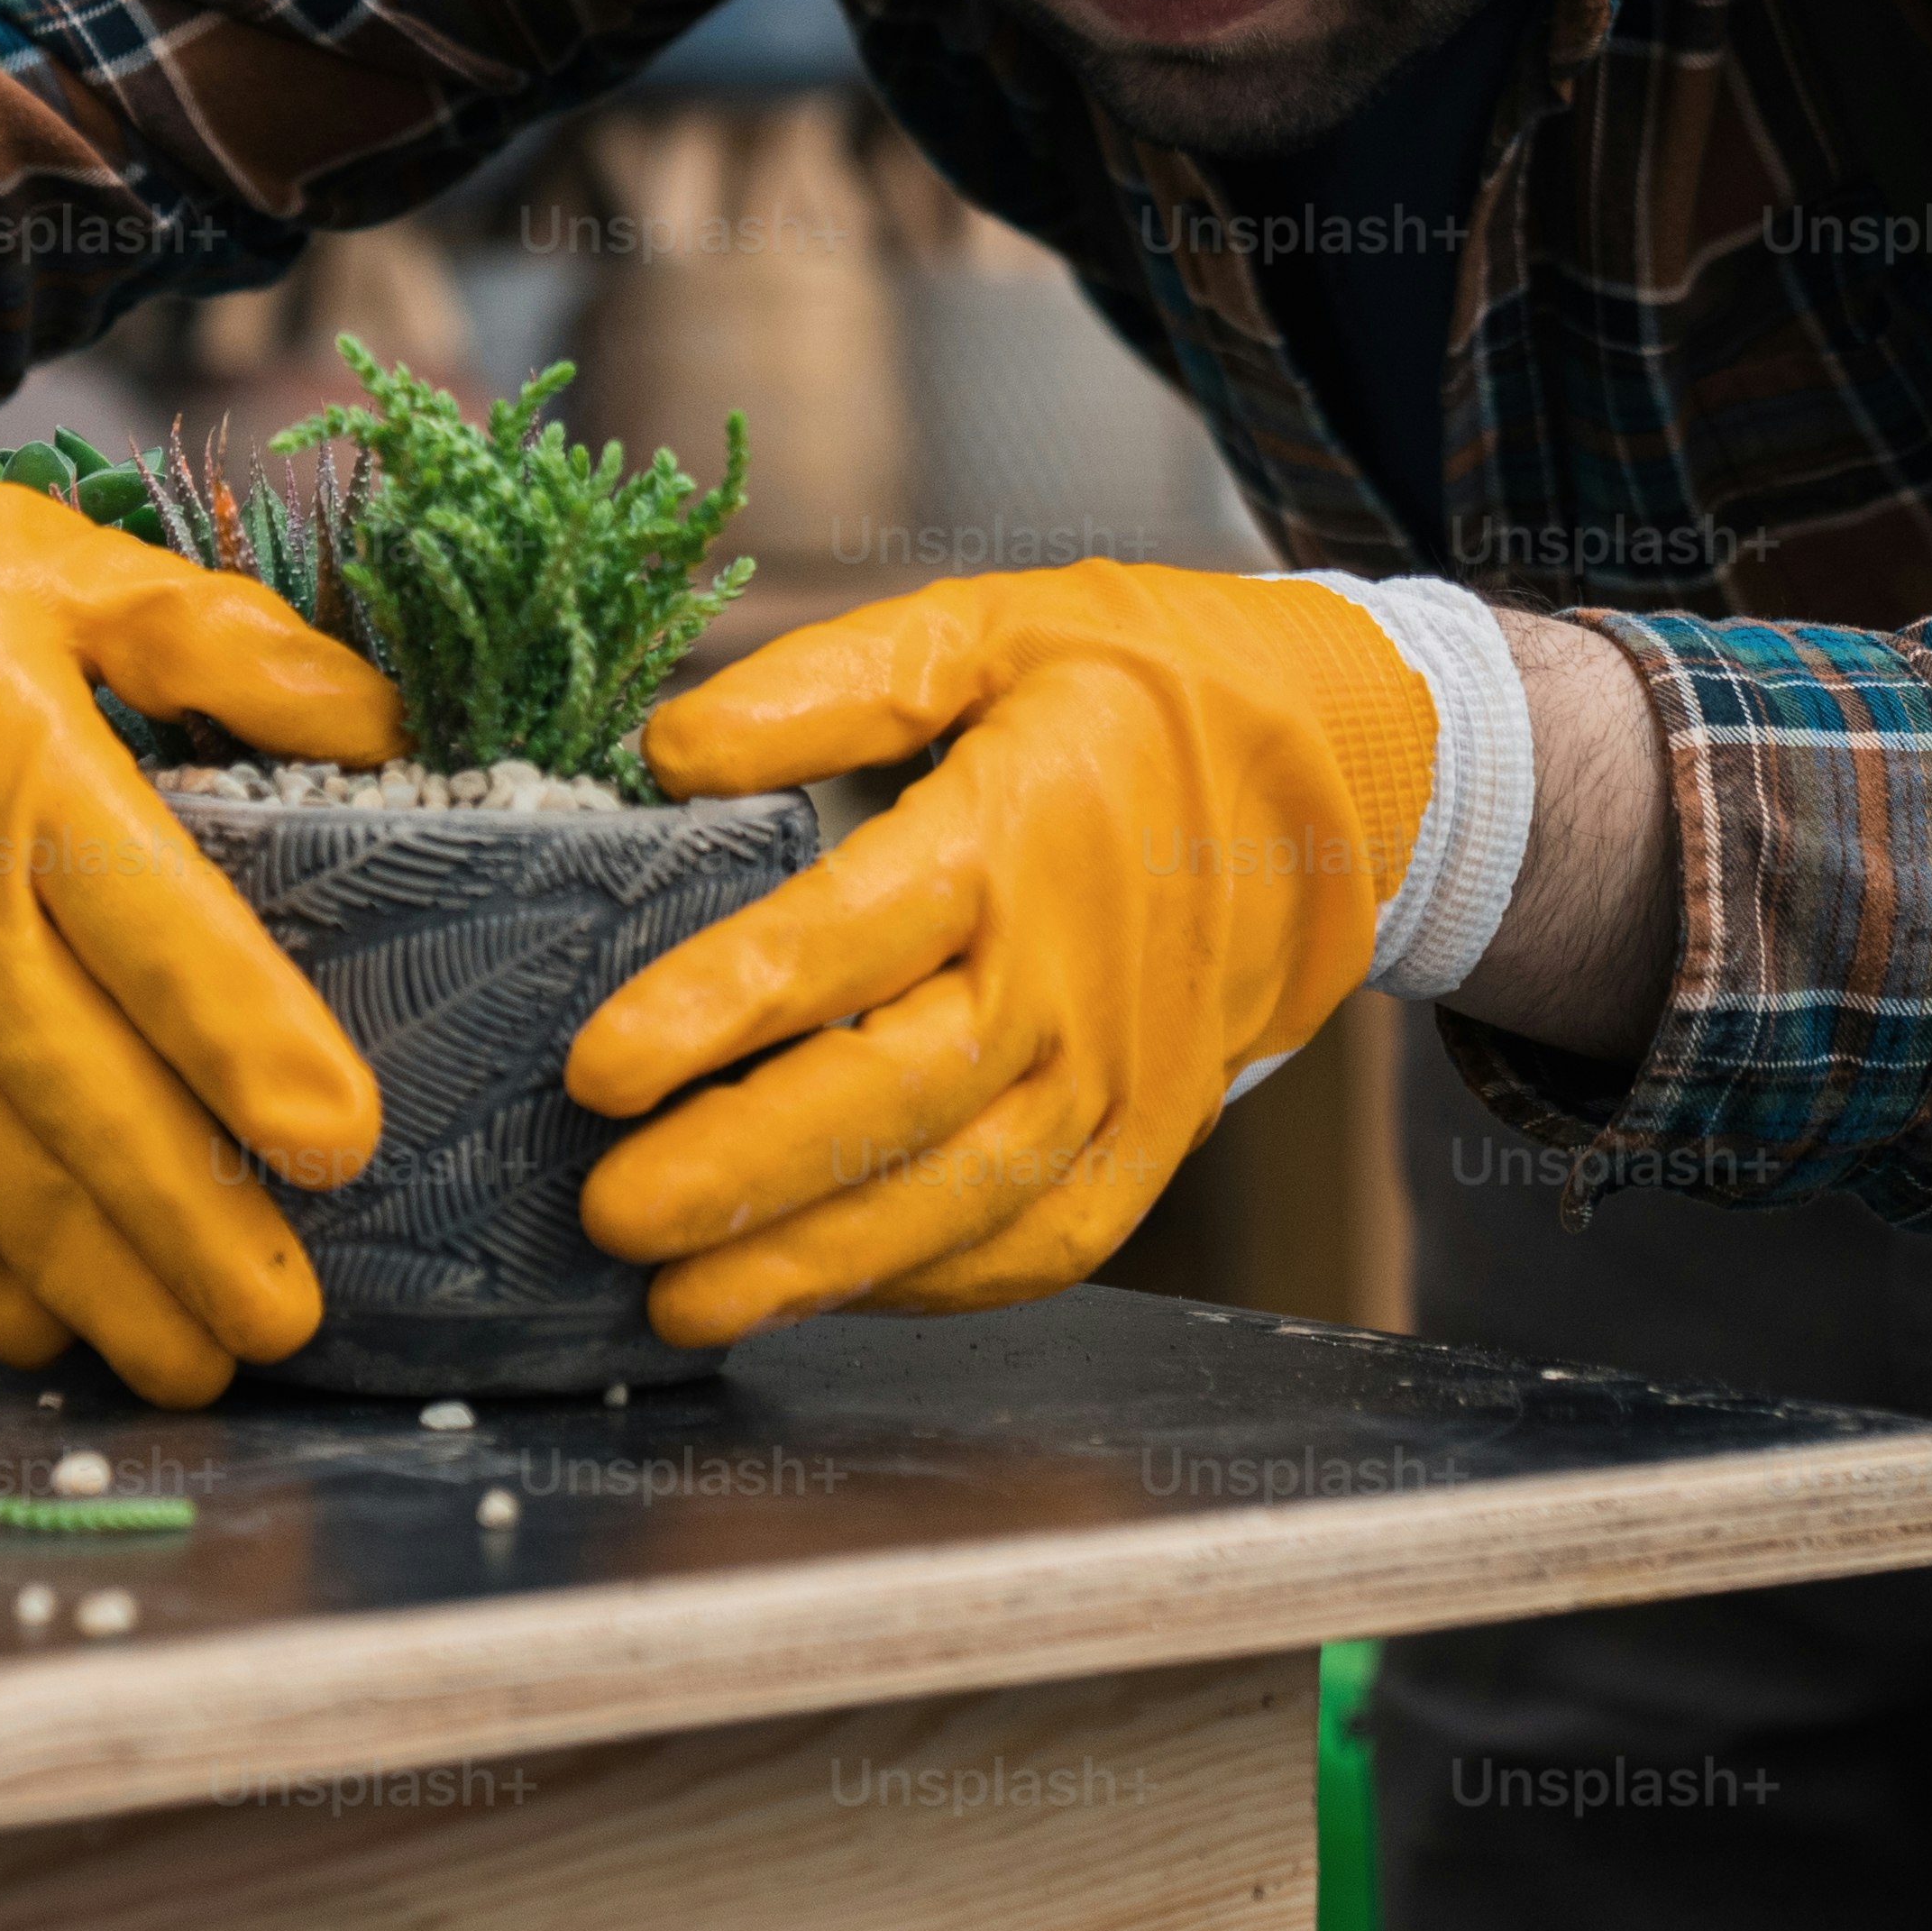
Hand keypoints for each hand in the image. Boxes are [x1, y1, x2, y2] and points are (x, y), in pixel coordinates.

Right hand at [0, 415, 401, 1401]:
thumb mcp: (70, 566)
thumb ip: (227, 645)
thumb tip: (383, 720)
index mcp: (19, 765)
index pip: (150, 926)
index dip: (242, 1041)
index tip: (339, 1142)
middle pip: (68, 1079)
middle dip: (184, 1215)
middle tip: (290, 1318)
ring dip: (85, 1271)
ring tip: (195, 1359)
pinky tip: (39, 1324)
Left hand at [566, 562, 1436, 1343]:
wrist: (1333, 780)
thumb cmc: (1136, 692)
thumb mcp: (989, 630)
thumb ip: (828, 686)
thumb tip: (675, 750)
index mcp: (1016, 833)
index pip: (843, 939)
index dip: (715, 1010)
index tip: (598, 1067)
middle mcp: (1071, 976)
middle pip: (892, 1098)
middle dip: (741, 1172)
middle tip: (610, 1213)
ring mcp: (1119, 1077)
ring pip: (956, 1198)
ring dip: (812, 1265)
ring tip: (680, 1300)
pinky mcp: (1149, 1141)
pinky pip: (1033, 1243)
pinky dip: (925, 1284)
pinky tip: (820, 1292)